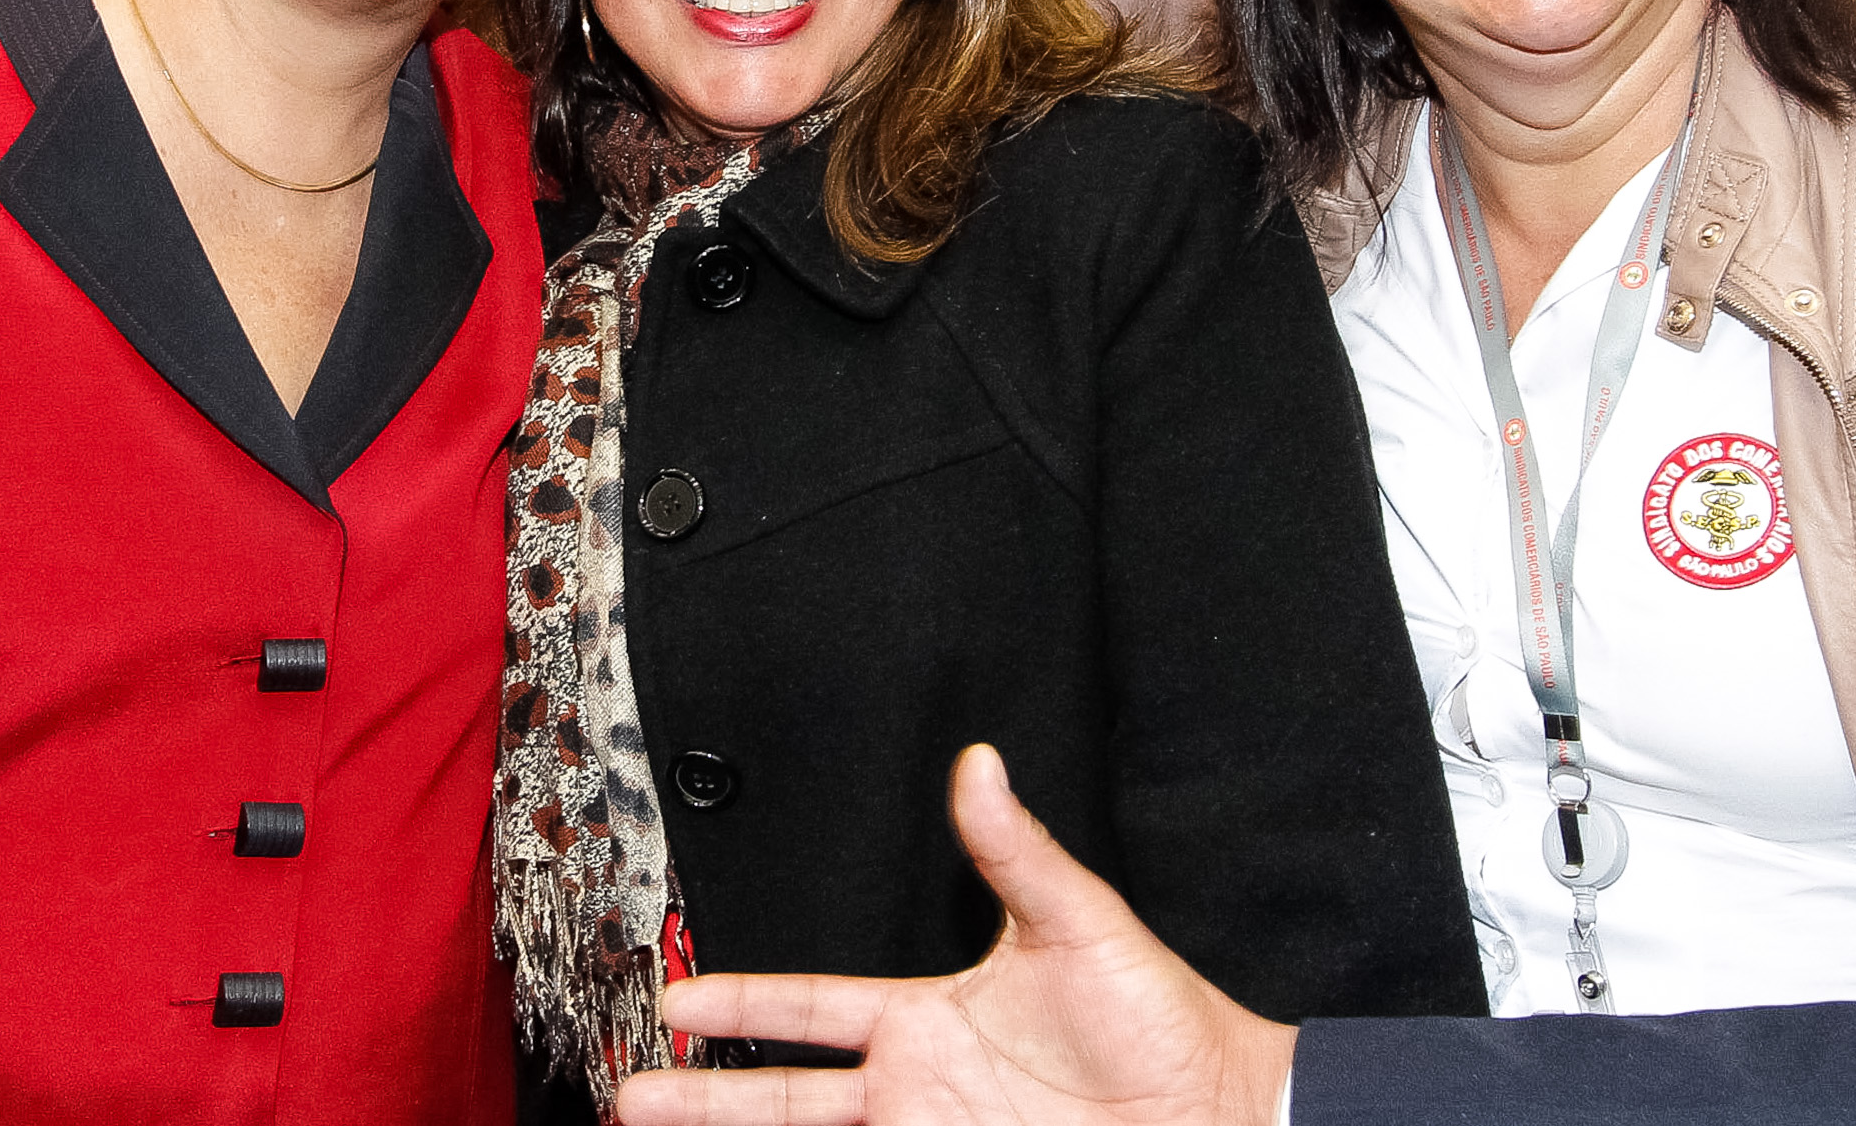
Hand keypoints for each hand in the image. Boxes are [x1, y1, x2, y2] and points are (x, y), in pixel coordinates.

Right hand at [616, 746, 1295, 1125]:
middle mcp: (919, 1084)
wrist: (1222, 1113)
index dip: (740, 1003)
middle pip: (785, 1096)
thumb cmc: (1165, 1019)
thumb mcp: (1082, 925)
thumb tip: (982, 766)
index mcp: (928, 1017)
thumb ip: (1017, 852)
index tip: (677, 1000)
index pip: (810, 1009)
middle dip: (704, 1098)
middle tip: (633, 1095)